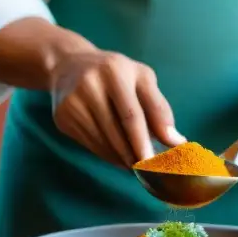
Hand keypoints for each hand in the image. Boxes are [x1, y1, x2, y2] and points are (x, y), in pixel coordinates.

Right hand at [51, 49, 185, 166]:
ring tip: (136, 164)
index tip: (154, 162)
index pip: (131, 114)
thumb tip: (176, 141)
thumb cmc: (115, 73)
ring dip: (122, 158)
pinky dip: (108, 155)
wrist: (68, 65)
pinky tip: (118, 156)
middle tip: (148, 171)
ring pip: (103, 142)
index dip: (143, 141)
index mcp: (114, 70)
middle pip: (115, 131)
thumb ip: (160, 108)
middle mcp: (89, 84)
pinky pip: (90, 144)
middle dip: (134, 154)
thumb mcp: (141, 79)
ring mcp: (72, 102)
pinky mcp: (61, 118)